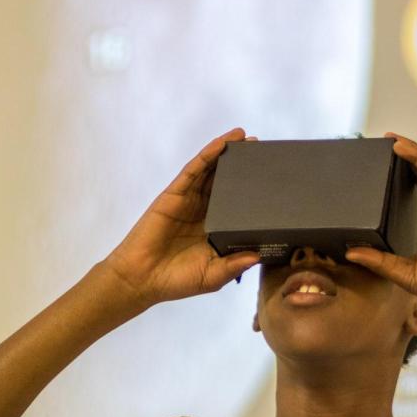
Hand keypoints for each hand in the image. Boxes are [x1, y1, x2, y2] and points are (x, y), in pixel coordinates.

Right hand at [102, 128, 259, 307]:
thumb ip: (235, 265)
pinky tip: (221, 144)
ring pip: (211, 170)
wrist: (142, 279)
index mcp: (217, 227)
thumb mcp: (214, 275)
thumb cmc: (177, 280)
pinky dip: (207, 155)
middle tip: (264, 147)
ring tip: (245, 136)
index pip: (239, 202)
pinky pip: (193, 170)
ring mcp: (189, 200)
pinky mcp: (175, 194)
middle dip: (243, 163)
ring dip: (227, 151)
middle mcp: (204, 210)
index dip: (254, 188)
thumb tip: (259, 256)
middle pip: (227, 180)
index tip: (274, 178)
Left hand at [345, 132, 416, 312]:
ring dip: (408, 150)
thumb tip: (350, 253)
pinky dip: (416, 155)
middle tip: (381, 147)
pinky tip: (400, 146)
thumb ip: (379, 261)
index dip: (397, 183)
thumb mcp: (403, 272)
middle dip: (402, 161)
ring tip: (389, 138)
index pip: (411, 197)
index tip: (377, 173)